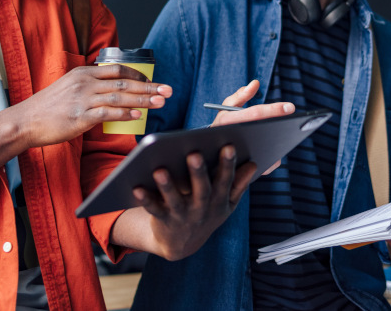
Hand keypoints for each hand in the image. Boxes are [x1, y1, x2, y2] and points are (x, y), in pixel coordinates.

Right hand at [14, 64, 170, 148]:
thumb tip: (112, 90)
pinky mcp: (80, 117)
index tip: (152, 81)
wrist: (25, 121)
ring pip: (119, 97)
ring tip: (159, 103)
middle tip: (167, 90)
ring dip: (142, 100)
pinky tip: (137, 116)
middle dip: (148, 86)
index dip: (138, 75)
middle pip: (123, 82)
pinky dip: (124, 114)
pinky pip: (107, 113)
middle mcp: (84, 83)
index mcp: (83, 74)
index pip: (117, 70)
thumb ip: (89, 86)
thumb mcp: (68, 87)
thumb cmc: (47, 108)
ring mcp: (82, 99)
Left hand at [131, 145, 256, 260]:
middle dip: (198, 172)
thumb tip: (254, 164)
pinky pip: (153, 209)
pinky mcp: (163, 220)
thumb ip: (239, 184)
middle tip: (194, 154)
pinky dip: (145, 199)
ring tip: (160, 169)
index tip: (229, 146)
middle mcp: (202, 208)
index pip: (226, 181)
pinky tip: (136, 187)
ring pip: (175, 200)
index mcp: (219, 201)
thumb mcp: (226, 204)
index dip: (228, 165)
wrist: (182, 245)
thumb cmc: (206, 215)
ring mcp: (182, 215)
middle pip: (201, 189)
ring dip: (167, 186)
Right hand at [211, 80, 293, 173]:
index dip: (274, 109)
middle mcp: (230, 139)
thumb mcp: (226, 108)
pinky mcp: (241, 171)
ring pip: (262, 152)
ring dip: (276, 145)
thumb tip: (255, 83)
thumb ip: (240, 96)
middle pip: (261, 131)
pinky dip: (271, 162)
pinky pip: (262, 168)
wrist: (208, 151)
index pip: (255, 113)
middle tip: (295, 120)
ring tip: (289, 134)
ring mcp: (236, 156)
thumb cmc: (222, 126)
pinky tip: (278, 154)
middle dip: (279, 125)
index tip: (290, 107)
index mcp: (227, 121)